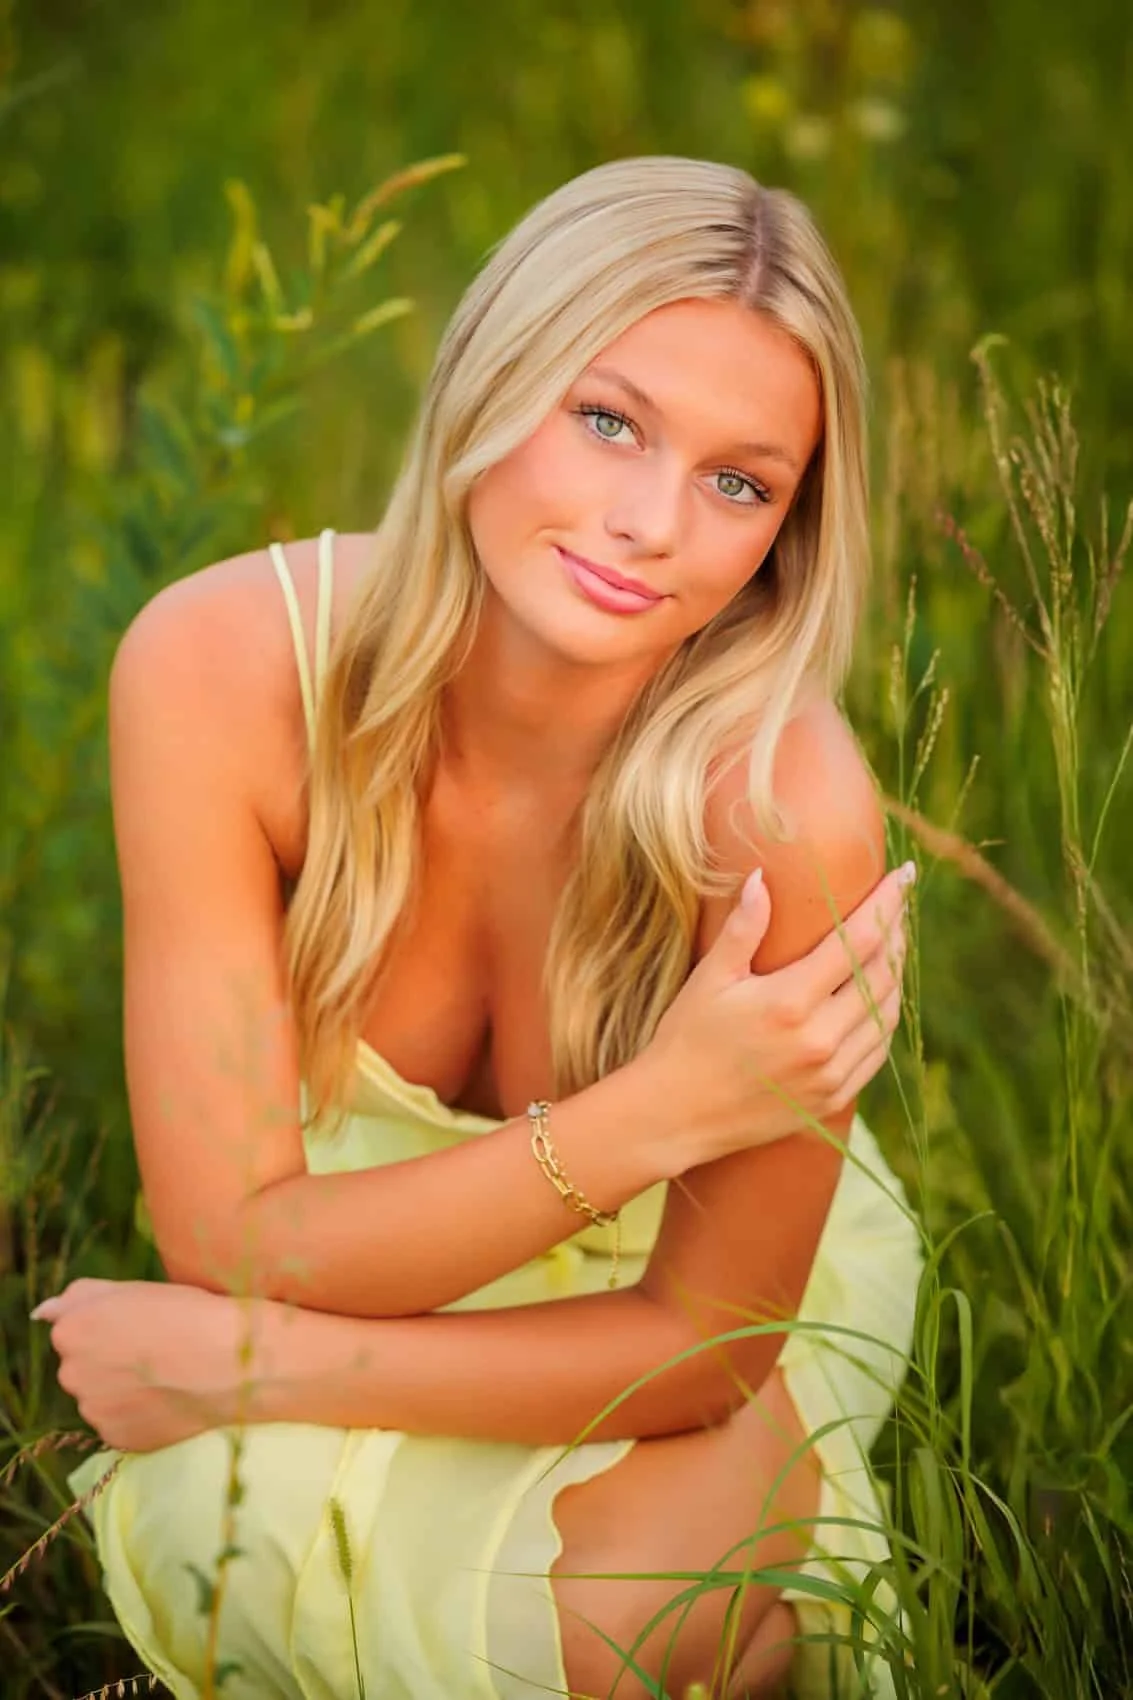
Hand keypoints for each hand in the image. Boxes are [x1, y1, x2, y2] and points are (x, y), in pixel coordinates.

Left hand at [32, 1277, 261, 1452]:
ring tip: (166, 1376)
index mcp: (72, 1330)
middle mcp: (72, 1373)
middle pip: (82, 1366)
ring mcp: (93, 1410)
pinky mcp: (116, 1438)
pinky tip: (168, 1399)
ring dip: (121, 1389)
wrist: (234, 1362)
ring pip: (100, 1397)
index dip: (108, 1325)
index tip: (141, 1325)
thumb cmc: (189, 1313)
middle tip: (154, 1351)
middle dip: (108, 1360)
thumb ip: (81, 1296)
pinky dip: (137, 1414)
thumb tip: (44, 1312)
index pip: (73, 1329)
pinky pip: (119, 1423)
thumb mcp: (135, 1288)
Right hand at [646, 862, 912, 1163]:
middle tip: (900, 905)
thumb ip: (742, 928)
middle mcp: (819, 1039)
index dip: (887, 904)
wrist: (676, 1115)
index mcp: (790, 1002)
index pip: (857, 941)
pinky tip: (881, 998)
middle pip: (882, 974)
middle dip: (897, 932)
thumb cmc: (686, 1039)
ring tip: (894, 945)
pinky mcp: (832, 1098)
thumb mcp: (709, 978)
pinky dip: (885, 1017)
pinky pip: (877, 1050)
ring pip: (886, 1013)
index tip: (904, 875)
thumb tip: (762, 877)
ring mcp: (830, 1073)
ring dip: (896, 975)